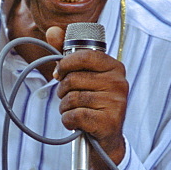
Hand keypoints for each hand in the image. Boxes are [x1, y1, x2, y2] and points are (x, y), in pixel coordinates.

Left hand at [47, 25, 127, 169]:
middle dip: (63, 90)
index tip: (59, 73)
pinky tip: (77, 123)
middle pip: (72, 79)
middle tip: (69, 97)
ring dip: (65, 107)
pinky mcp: (108, 121)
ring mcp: (116, 103)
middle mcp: (119, 83)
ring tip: (75, 111)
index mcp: (115, 67)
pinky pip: (73, 116)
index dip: (65, 64)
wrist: (106, 139)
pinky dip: (68, 121)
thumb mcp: (83, 76)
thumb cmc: (93, 103)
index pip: (82, 56)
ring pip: (71, 98)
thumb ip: (67, 53)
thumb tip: (52, 30)